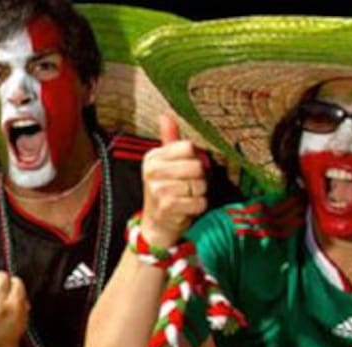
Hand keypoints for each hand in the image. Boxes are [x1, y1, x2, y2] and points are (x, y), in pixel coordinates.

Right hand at [140, 113, 206, 248]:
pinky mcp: (168, 206)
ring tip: (186, 198)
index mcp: (152, 158)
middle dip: (199, 178)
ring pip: (199, 184)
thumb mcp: (164, 165)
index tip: (186, 170)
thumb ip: (168, 141)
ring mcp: (158, 189)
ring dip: (199, 194)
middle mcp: (152, 172)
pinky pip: (199, 201)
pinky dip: (198, 207)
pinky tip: (187, 210)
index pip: (188, 147)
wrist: (156, 226)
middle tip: (188, 187)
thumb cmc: (165, 191)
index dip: (195, 159)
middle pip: (196, 166)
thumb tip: (165, 115)